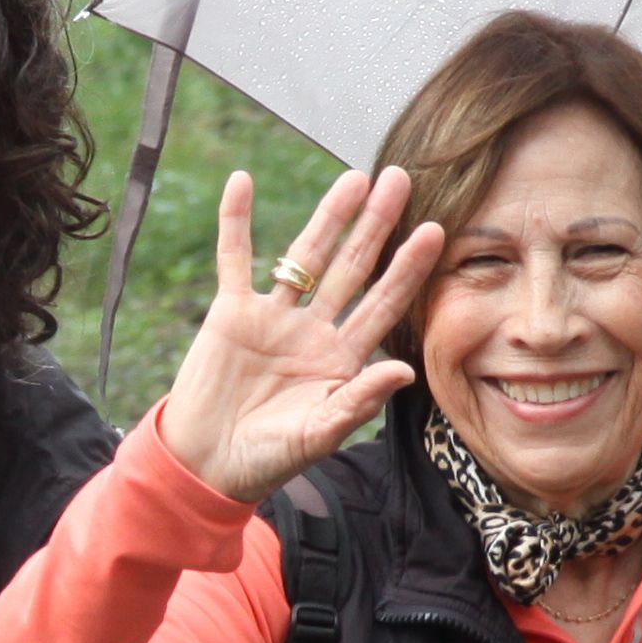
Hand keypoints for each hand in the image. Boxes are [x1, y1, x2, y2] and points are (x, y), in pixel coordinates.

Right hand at [154, 169, 435, 507]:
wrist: (206, 464)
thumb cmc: (268, 458)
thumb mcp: (320, 434)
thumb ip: (359, 400)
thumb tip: (405, 371)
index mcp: (342, 359)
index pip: (383, 304)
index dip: (408, 269)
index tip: (435, 231)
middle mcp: (313, 330)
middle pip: (351, 267)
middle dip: (376, 225)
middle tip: (400, 178)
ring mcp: (273, 317)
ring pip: (304, 255)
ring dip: (327, 216)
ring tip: (353, 178)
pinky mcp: (230, 312)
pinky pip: (234, 258)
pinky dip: (235, 221)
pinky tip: (240, 182)